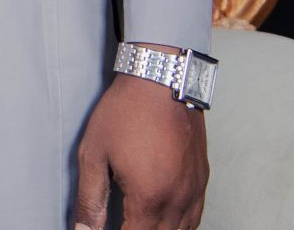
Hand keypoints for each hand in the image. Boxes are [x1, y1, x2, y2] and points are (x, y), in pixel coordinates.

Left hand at [71, 69, 207, 229]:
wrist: (161, 78)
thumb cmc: (126, 111)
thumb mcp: (94, 153)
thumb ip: (90, 199)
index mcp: (149, 197)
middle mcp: (178, 199)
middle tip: (123, 222)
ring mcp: (194, 189)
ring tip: (139, 221)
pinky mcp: (203, 178)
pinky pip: (195, 216)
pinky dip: (180, 224)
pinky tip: (165, 218)